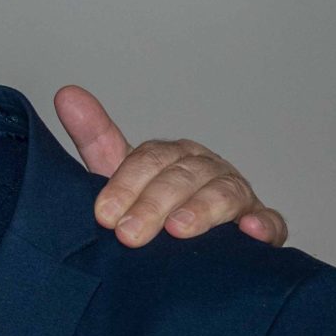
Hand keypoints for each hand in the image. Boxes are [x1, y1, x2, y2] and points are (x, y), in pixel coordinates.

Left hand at [54, 86, 288, 247]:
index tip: (103, 215)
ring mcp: (237, 194)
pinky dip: (263, 225)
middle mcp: (205, 168)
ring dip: (202, 211)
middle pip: (182, 178)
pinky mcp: (261, 223)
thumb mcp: (119, 173)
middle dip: (154, 205)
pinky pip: (269, 222)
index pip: (148, 160)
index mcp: (172, 155)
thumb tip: (66, 94)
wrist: (189, 241)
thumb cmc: (151, 203)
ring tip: (179, 230)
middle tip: (129, 235)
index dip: (125, 186)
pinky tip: (250, 232)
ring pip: (224, 194)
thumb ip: (95, 138)